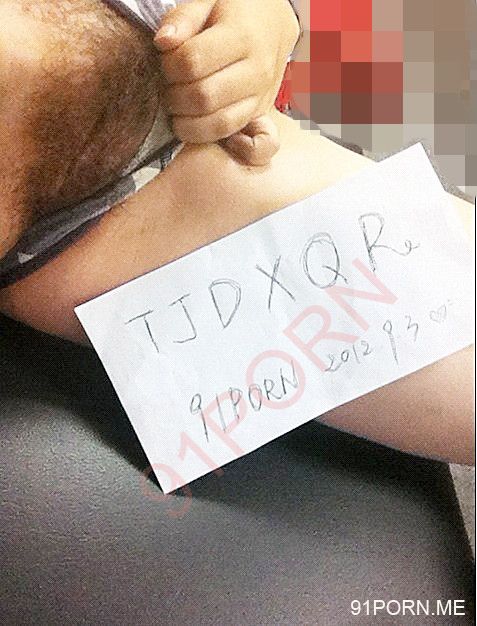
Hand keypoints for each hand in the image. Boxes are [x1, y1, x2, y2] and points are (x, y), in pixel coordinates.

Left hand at [154, 0, 298, 164]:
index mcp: (242, 37)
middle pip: (204, 97)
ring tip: (177, 107)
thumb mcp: (208, 2)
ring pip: (218, 123)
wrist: (274, 24)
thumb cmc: (235, 11)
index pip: (193, 62)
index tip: (164, 62)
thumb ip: (183, 19)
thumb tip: (163, 42)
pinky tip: (191, 122)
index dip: (168, 66)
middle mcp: (257, 71)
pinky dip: (204, 134)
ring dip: (187, 122)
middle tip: (168, 87)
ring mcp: (260, 97)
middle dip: (175, 96)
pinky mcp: (259, 114)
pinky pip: (229, 133)